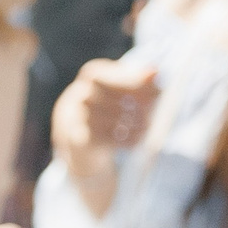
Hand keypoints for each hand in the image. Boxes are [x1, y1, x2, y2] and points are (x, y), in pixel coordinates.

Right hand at [51, 57, 159, 213]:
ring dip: (134, 124)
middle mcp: (74, 96)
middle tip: (154, 113)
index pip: (102, 73)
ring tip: (145, 130)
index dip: (129, 78)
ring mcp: (70, 120)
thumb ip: (141, 84)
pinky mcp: (75, 143)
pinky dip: (124, 139)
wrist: (85, 156)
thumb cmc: (115, 119)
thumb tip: (156, 71)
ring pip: (109, 117)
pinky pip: (103, 137)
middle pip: (108, 94)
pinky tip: (134, 142)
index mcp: (88, 79)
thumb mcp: (128, 98)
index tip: (157, 81)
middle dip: (136, 103)